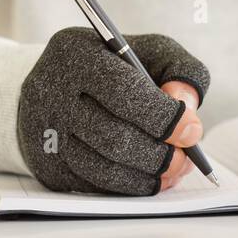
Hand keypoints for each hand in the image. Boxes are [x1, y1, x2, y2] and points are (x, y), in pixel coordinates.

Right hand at [17, 27, 210, 194]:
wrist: (56, 83)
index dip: (164, 117)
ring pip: (103, 168)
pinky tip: (151, 178)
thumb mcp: (151, 52)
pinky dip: (129, 186)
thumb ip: (180, 71)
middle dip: (159, 154)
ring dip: (148, 175)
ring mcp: (45, 132)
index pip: (123, 92)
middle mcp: (53, 93)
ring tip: (174, 170)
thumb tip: (188, 110)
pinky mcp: (47, 164)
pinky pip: (93, 185)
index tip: (193, 132)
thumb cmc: (115, 66)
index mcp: (79, 54)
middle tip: (186, 160)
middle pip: (113, 137)